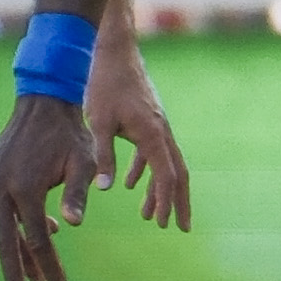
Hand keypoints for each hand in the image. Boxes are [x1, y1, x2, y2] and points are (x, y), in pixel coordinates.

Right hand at [0, 92, 95, 280]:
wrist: (41, 101)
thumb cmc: (70, 134)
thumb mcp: (83, 163)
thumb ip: (78, 194)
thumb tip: (71, 226)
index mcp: (24, 187)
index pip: (37, 238)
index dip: (49, 265)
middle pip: (6, 242)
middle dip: (14, 277)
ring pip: (2, 225)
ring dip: (20, 248)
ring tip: (36, 275)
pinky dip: (15, 221)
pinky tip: (36, 232)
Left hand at [78, 32, 193, 236]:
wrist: (115, 51)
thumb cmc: (105, 84)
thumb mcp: (99, 122)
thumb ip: (103, 155)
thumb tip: (105, 189)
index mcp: (153, 134)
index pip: (167, 176)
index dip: (167, 202)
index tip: (165, 225)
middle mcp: (161, 132)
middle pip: (178, 174)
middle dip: (180, 203)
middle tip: (182, 228)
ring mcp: (157, 126)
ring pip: (166, 164)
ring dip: (160, 190)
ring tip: (150, 216)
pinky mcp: (149, 120)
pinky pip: (153, 152)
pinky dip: (146, 170)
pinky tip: (131, 184)